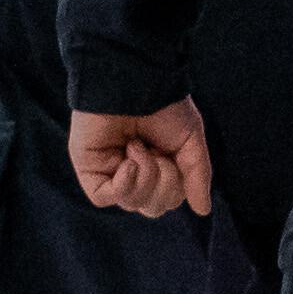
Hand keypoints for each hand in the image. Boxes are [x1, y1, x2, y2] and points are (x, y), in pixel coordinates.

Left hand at [70, 98, 214, 220]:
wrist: (136, 82)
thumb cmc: (165, 104)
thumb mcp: (190, 141)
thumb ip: (197, 176)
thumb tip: (203, 211)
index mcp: (157, 165)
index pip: (168, 200)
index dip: (175, 187)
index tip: (173, 157)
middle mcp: (132, 171)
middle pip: (152, 207)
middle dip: (163, 184)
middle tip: (159, 153)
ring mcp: (109, 171)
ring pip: (132, 203)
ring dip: (145, 175)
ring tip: (138, 146)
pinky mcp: (89, 169)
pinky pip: (105, 198)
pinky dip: (123, 184)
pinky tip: (128, 161)